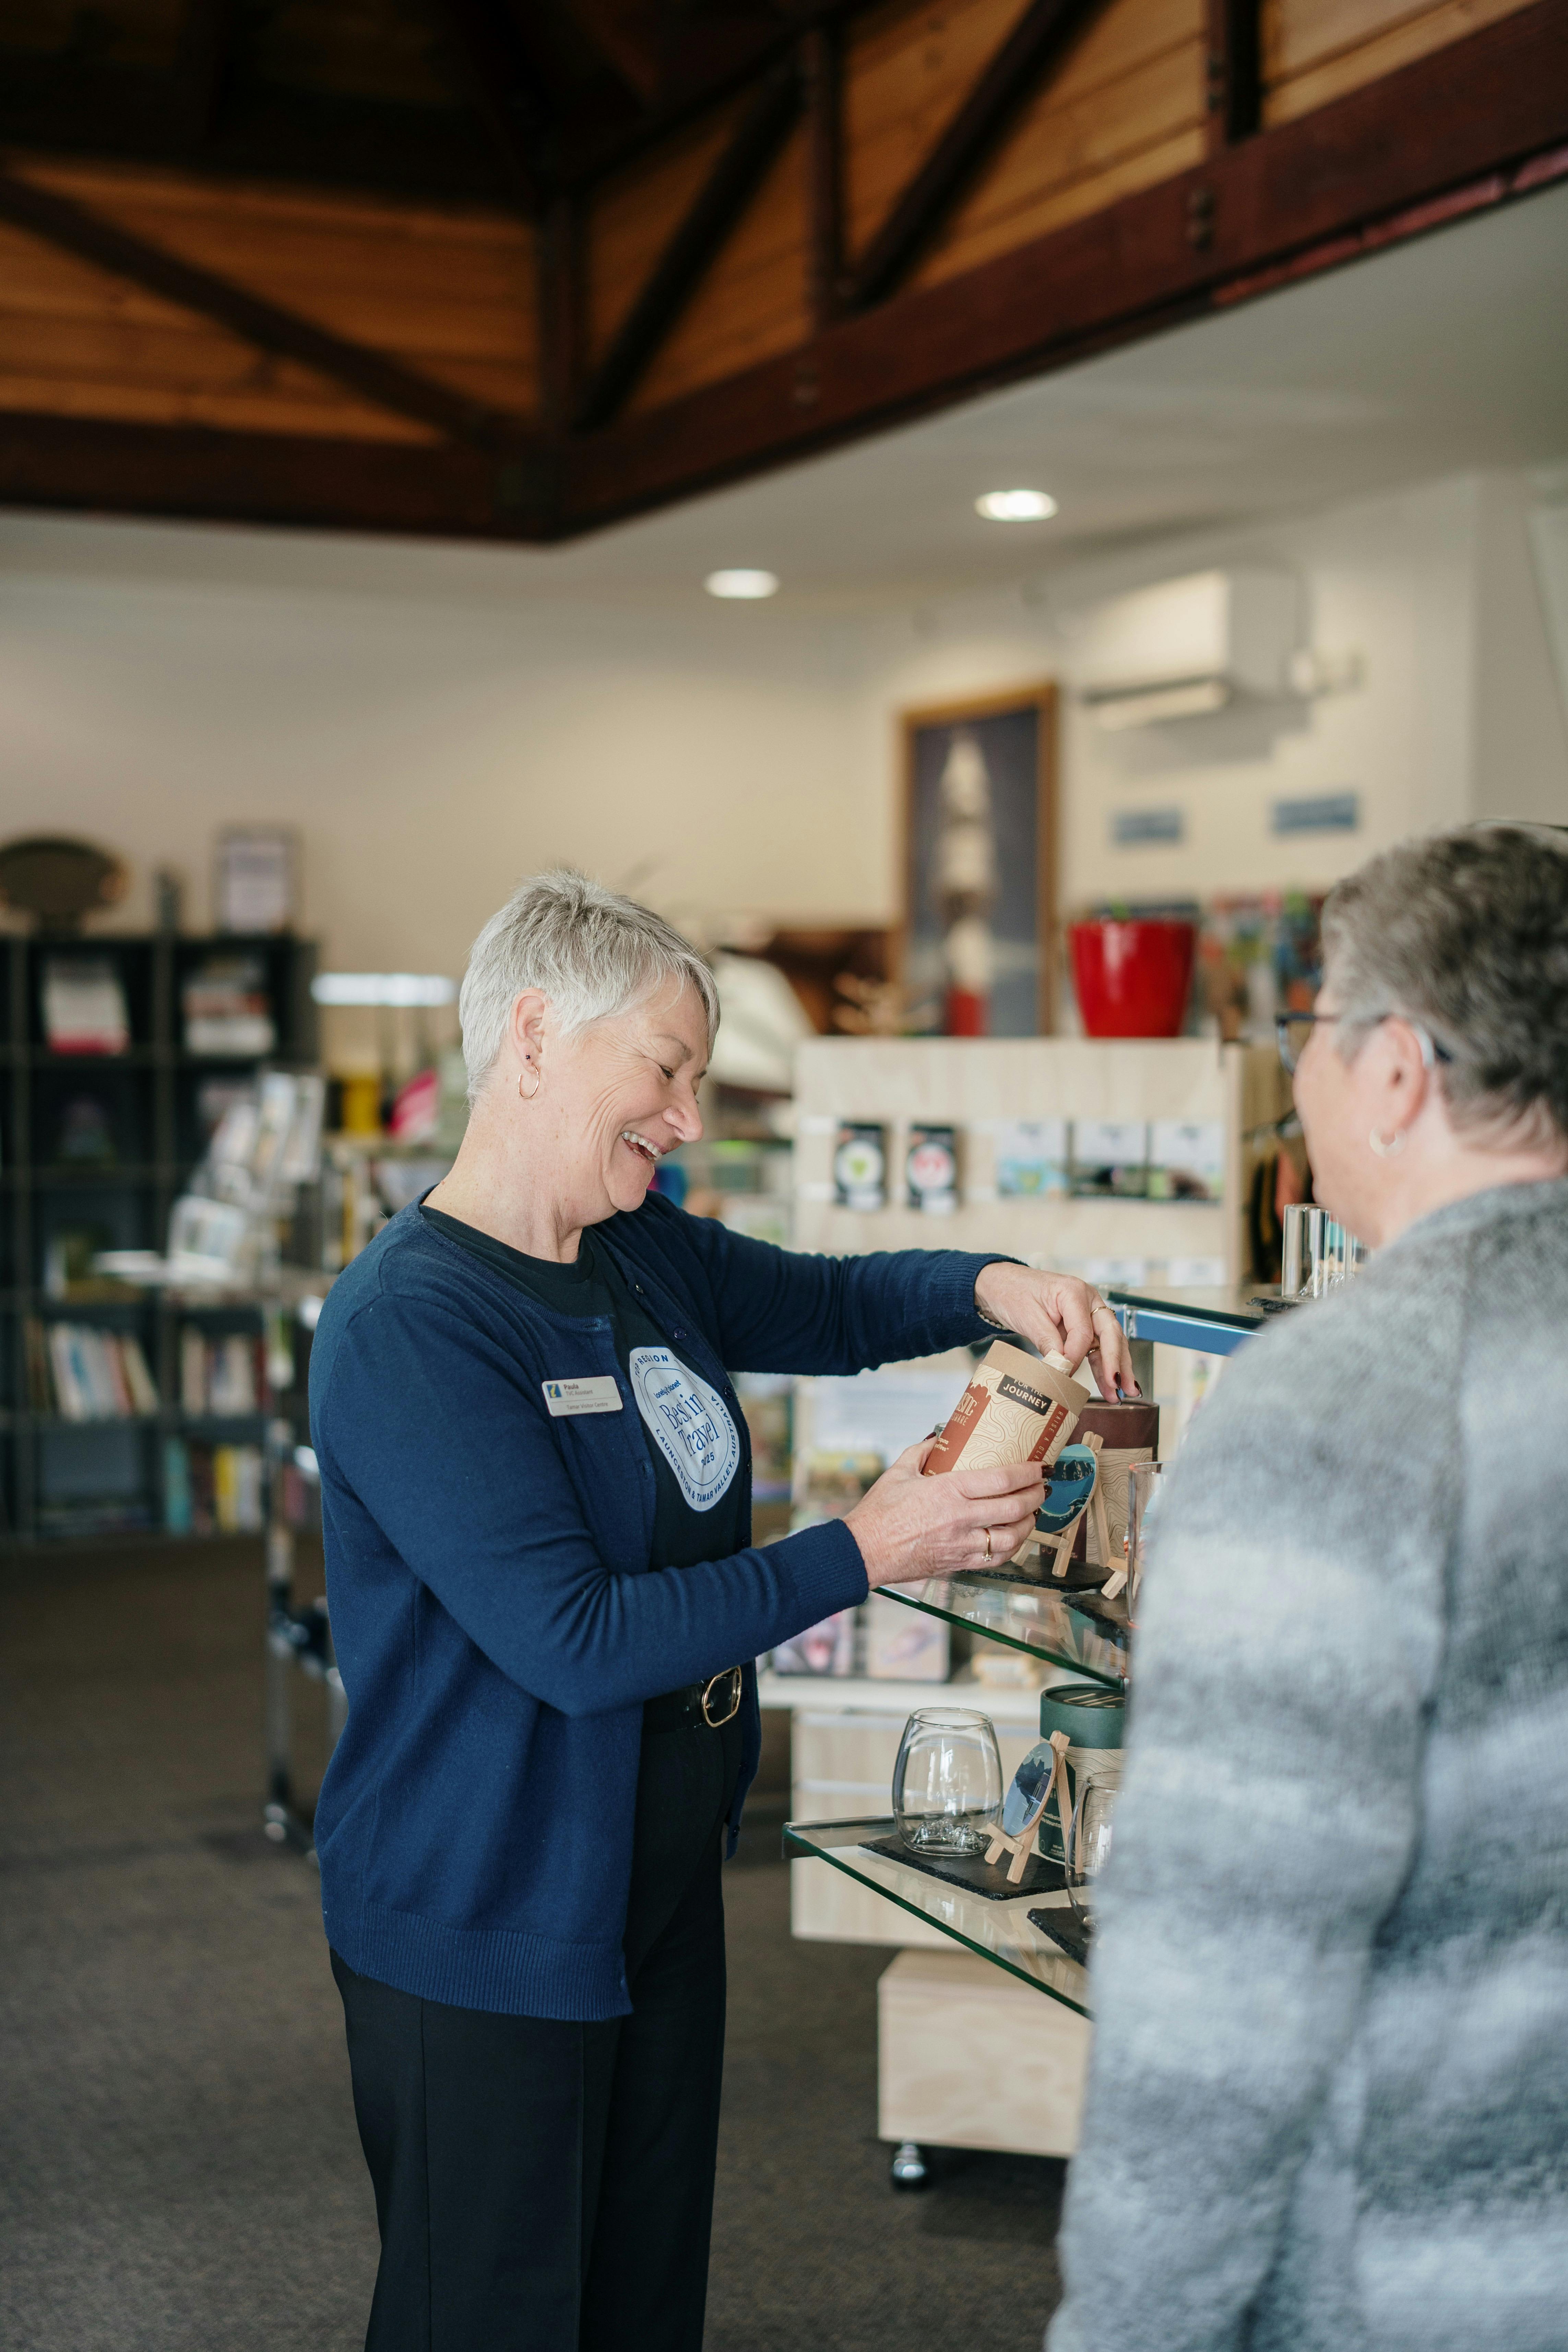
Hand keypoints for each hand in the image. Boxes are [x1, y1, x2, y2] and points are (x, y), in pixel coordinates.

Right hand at [846, 1440, 1045, 1590]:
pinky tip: (1014, 1538)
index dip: (1027, 1473)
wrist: (865, 1551)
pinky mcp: (958, 1564)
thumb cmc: (879, 1512)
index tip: (1040, 1467)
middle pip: (1014, 1507)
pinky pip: (996, 1558)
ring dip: (1029, 1524)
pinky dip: (1012, 1548)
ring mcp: (962, 1544)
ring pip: (1012, 1537)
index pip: (1001, 1479)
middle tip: (1043, 1487)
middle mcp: (960, 1518)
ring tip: (1032, 1513)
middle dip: (1036, 1496)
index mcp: (948, 1490)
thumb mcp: (899, 1471)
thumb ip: (924, 1451)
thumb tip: (940, 1436)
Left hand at [973, 1261, 1137, 1401]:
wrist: (1003, 1284)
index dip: (1075, 1355)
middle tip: (1119, 1386)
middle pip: (1109, 1333)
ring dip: (1116, 1368)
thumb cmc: (1013, 1292)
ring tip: (1122, 1394)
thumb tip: (1062, 1366)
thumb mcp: (1027, 1316)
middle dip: (1116, 1362)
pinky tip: (1108, 1385)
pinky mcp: (1083, 1327)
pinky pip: (1097, 1348)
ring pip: (1109, 1343)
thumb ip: (1046, 1340)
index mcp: (1074, 1292)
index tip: (1065, 1374)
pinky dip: (1103, 1366)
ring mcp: (1088, 1313)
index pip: (1083, 1331)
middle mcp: (1088, 1301)